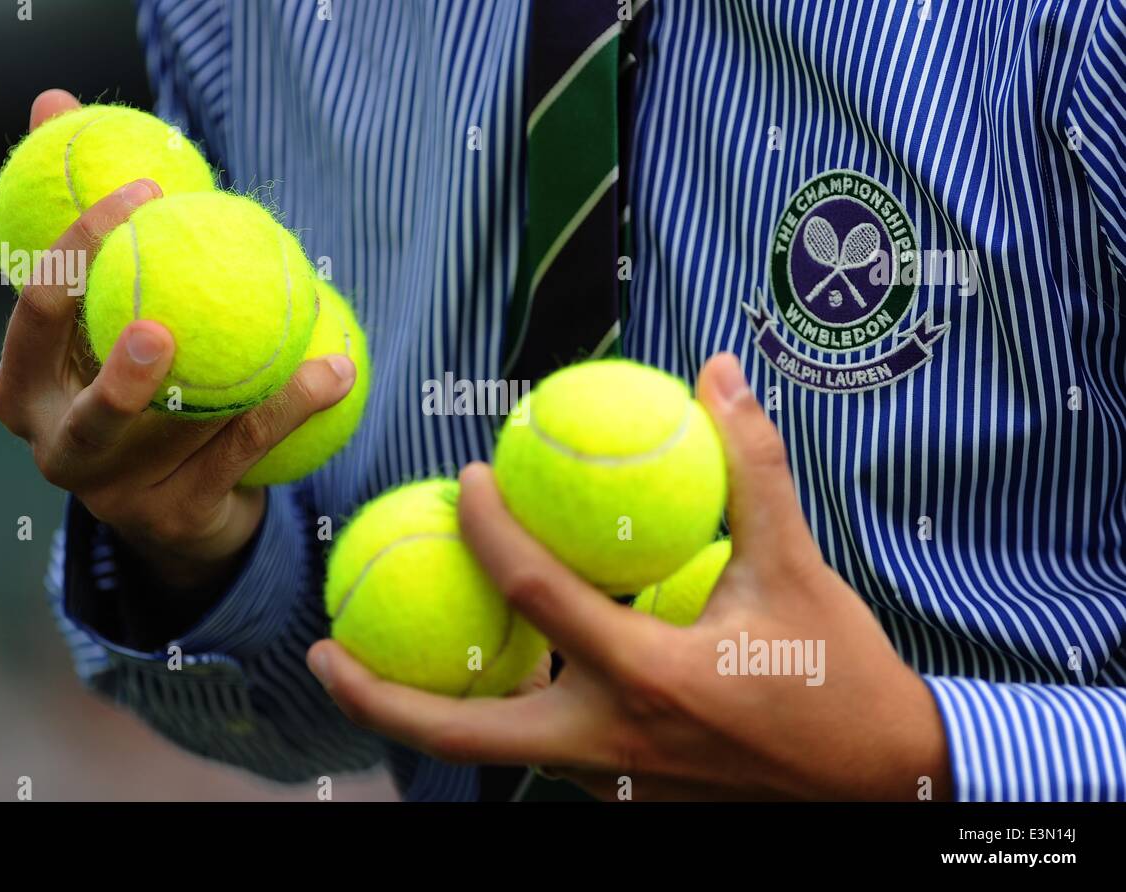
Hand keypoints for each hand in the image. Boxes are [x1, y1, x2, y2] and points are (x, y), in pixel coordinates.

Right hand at [0, 89, 357, 589]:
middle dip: (121, 375)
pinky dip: (292, 410)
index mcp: (22, 390)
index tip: (143, 192)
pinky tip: (337, 370)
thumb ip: (92, 222)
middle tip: (162, 330)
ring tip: (312, 342)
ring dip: (256, 388)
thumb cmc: (139, 380)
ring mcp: (115, 498)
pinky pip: (242, 457)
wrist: (176, 501)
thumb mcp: (109, 303)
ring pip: (185, 439)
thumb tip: (55, 99)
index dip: (80, 249)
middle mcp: (58, 451)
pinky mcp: (175, 520)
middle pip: (89, 414)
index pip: (39, 311)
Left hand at [306, 353, 949, 800]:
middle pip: (464, 737)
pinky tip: (491, 667)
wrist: (884, 783)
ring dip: (434, 708)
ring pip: (497, 751)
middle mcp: (611, 740)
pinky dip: (502, 712)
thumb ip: (752, 466)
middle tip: (322, 651)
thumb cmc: (840, 674)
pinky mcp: (623, 792)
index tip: (465, 480)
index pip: (539, 598)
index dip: (489, 531)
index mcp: (649, 677)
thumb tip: (719, 373)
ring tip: (379, 657)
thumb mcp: (798, 566)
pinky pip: (540, 750)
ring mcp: (612, 778)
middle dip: (379, 702)